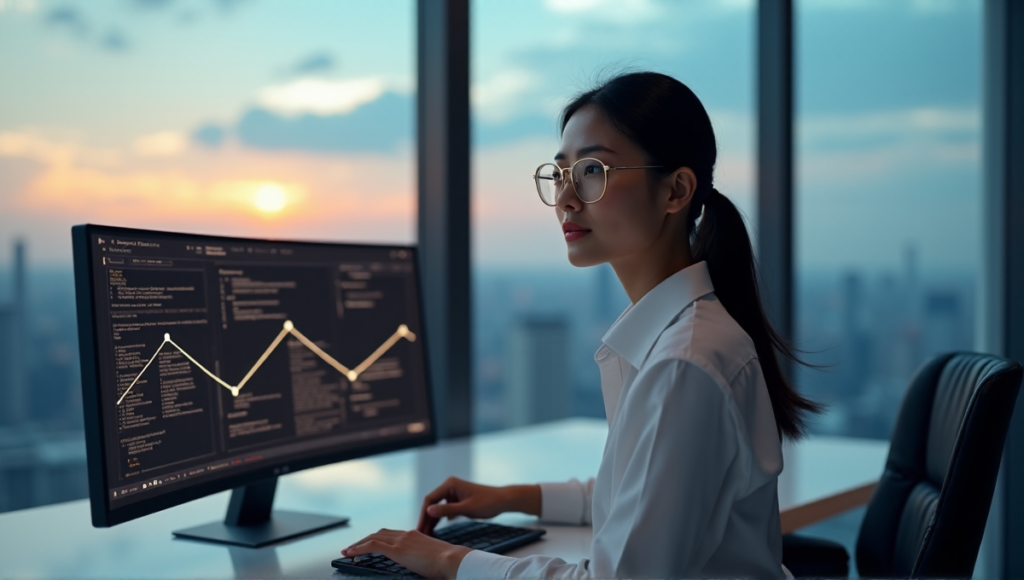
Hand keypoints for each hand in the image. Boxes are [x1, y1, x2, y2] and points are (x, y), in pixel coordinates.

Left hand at [342, 528, 471, 579]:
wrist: (453, 560)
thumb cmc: (448, 564)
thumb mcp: (433, 559)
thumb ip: (424, 560)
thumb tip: (422, 567)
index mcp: (415, 536)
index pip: (391, 534)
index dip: (378, 538)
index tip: (369, 544)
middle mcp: (407, 534)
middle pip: (379, 533)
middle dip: (364, 539)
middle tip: (353, 547)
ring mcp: (401, 541)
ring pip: (373, 537)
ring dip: (358, 543)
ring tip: (347, 551)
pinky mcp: (398, 550)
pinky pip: (372, 546)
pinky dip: (359, 548)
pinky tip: (350, 553)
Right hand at [417, 477, 540, 533]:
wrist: (503, 501)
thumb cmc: (487, 503)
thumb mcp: (466, 508)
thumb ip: (447, 510)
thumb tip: (428, 511)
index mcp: (450, 484)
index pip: (430, 499)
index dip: (423, 515)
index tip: (419, 529)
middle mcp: (449, 486)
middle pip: (432, 503)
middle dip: (426, 519)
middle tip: (421, 535)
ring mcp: (453, 492)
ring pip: (438, 507)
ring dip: (432, 520)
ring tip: (427, 535)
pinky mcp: (458, 499)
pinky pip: (445, 509)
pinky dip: (441, 519)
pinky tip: (436, 530)